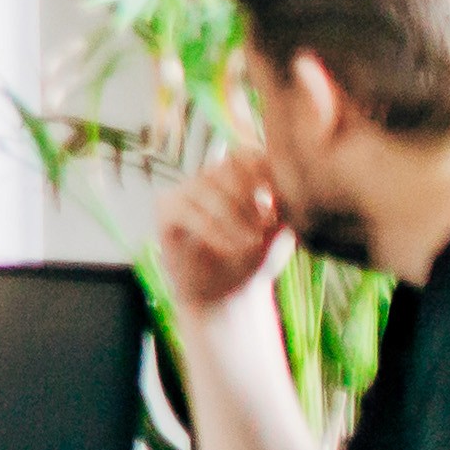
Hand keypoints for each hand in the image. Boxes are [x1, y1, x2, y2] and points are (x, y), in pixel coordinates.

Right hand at [153, 147, 292, 323]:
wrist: (225, 295)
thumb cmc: (254, 260)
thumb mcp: (278, 232)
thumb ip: (281, 205)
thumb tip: (284, 185)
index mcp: (235, 175)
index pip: (245, 154)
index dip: (262, 170)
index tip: (278, 200)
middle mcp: (207, 177)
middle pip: (225, 167)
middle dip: (248, 197)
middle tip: (264, 228)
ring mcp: (184, 191)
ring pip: (205, 188)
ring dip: (232, 217)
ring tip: (250, 243)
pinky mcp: (165, 211)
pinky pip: (186, 211)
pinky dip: (211, 230)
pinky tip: (229, 248)